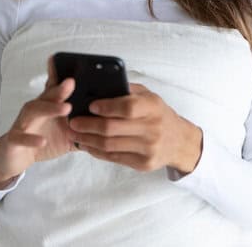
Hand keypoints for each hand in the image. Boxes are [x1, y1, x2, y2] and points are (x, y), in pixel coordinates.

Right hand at [0, 57, 75, 189]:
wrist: (15, 157)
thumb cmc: (43, 139)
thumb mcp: (66, 132)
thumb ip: (85, 126)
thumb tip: (110, 123)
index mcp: (49, 105)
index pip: (56, 87)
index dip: (60, 73)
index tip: (67, 60)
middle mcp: (36, 109)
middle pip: (48, 95)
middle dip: (60, 88)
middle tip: (73, 82)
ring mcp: (24, 122)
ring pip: (34, 110)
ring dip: (50, 108)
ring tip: (66, 108)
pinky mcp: (15, 138)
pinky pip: (21, 137)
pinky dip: (31, 139)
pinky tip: (41, 141)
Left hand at [66, 83, 202, 174]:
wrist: (179, 141)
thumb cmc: (159, 114)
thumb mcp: (149, 96)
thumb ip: (127, 91)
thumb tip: (98, 86)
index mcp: (153, 107)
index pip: (127, 107)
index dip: (106, 107)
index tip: (90, 105)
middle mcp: (152, 128)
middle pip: (113, 129)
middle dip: (88, 125)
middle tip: (72, 122)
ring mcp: (148, 149)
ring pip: (109, 146)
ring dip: (87, 140)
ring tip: (74, 135)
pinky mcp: (143, 164)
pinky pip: (114, 158)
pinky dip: (97, 151)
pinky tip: (87, 145)